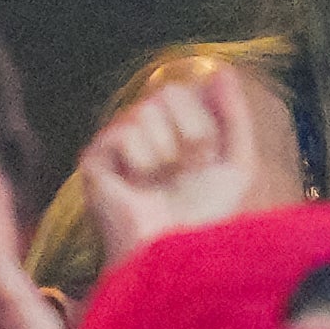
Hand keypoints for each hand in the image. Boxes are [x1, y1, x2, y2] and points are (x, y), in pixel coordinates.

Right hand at [82, 66, 257, 267]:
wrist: (176, 258)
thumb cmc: (205, 219)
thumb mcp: (236, 166)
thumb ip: (234, 117)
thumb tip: (222, 71)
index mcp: (170, 130)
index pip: (185, 92)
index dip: (203, 128)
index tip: (202, 165)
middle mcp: (140, 132)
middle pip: (167, 94)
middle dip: (190, 136)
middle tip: (183, 174)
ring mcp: (114, 145)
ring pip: (146, 111)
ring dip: (167, 154)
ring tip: (161, 184)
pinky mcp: (93, 162)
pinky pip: (124, 132)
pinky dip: (142, 162)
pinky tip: (138, 187)